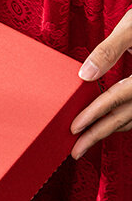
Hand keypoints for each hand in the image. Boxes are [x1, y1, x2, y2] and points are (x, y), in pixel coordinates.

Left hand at [71, 9, 131, 158]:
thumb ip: (109, 49)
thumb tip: (85, 75)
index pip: (119, 97)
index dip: (96, 113)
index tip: (75, 127)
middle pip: (125, 116)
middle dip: (98, 134)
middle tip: (75, 151)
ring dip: (109, 131)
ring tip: (85, 143)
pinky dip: (122, 122)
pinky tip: (106, 126)